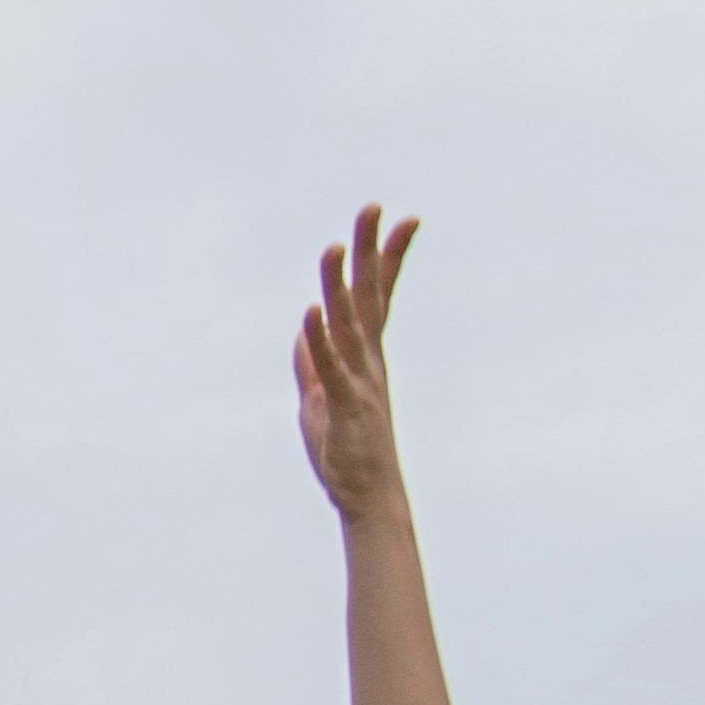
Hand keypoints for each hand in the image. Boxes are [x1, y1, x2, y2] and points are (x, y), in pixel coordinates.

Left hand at [295, 206, 417, 520]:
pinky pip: (331, 369)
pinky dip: (320, 340)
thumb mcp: (319, 399)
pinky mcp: (344, 407)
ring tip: (333, 248)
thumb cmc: (346, 451)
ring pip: (348, 325)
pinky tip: (311, 312)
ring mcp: (359, 382)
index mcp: (366, 356)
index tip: (400, 219)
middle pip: (369, 297)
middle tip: (372, 207)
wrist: (365, 497)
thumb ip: (312, 363)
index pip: (380, 297)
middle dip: (369, 252)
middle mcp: (368, 361)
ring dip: (338, 287)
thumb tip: (304, 329)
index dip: (388, 258)